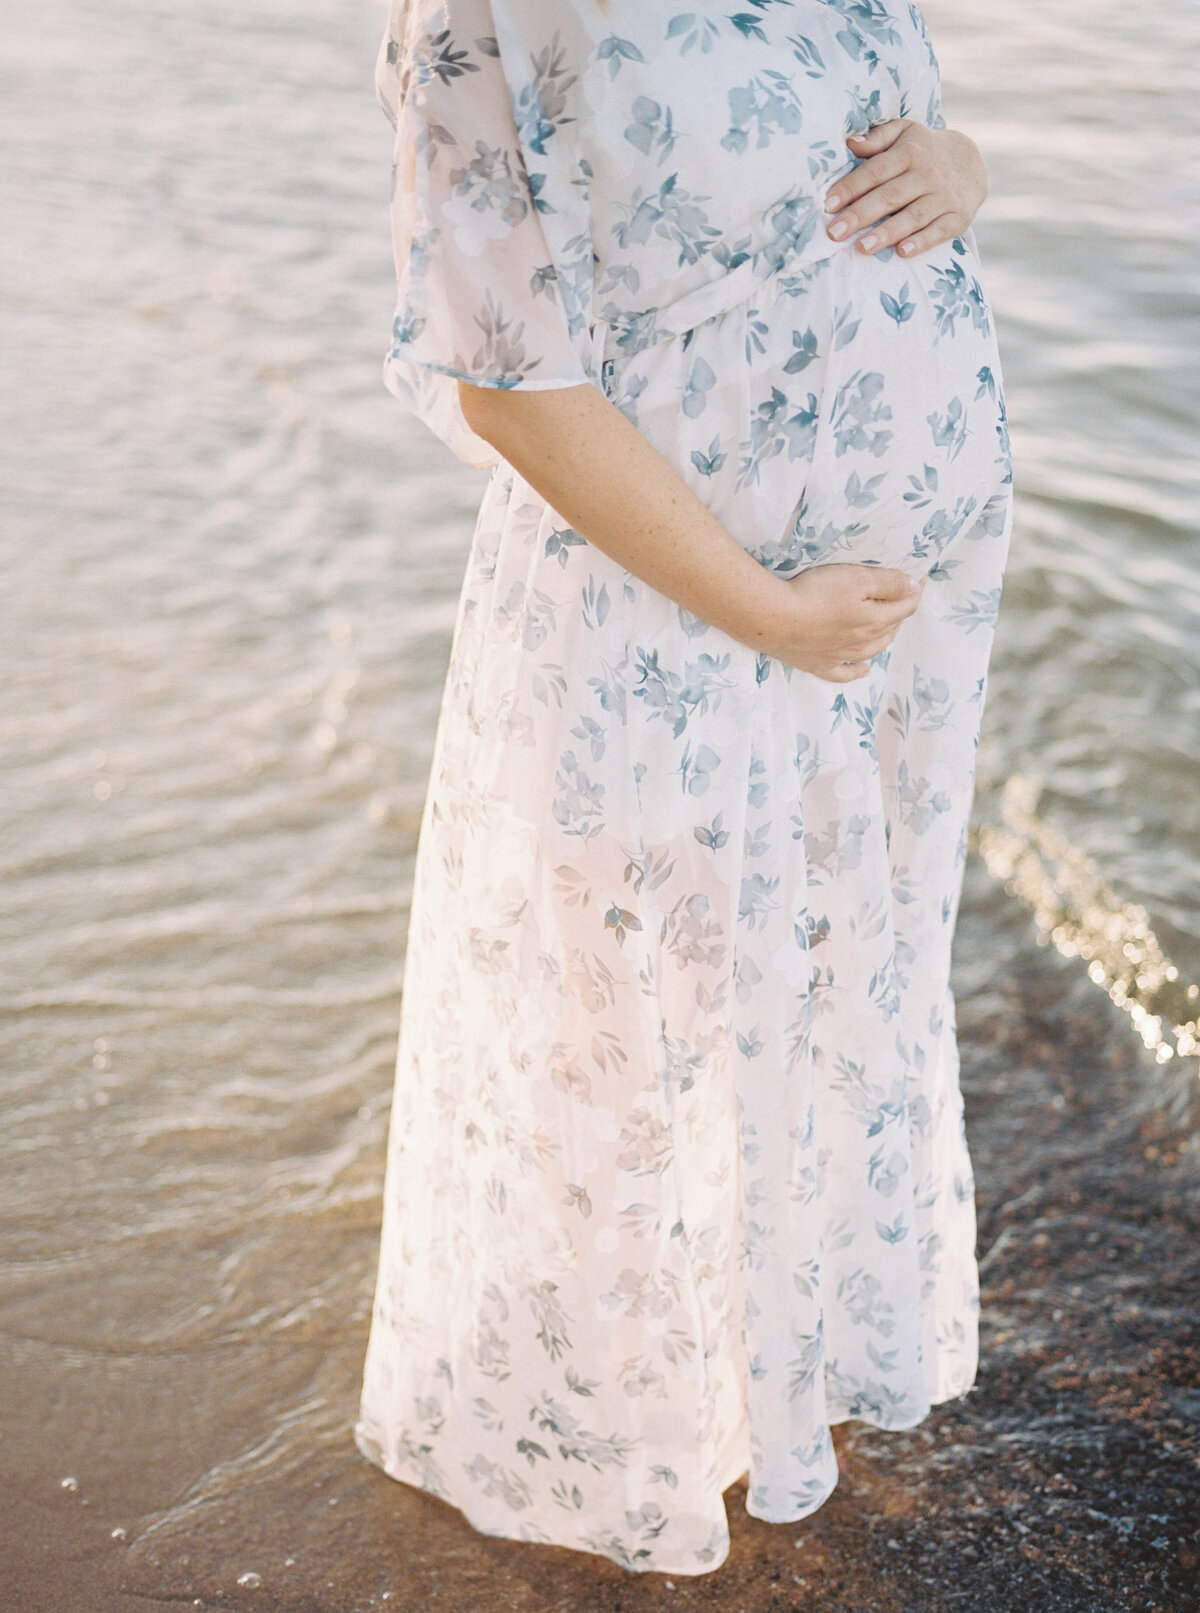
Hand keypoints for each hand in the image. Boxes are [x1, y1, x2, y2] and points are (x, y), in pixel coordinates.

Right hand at [769, 564, 927, 681]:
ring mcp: (840, 656)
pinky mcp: (817, 664)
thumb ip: (889, 583)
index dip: (915, 588)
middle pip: (891, 627)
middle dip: (901, 609)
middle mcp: (863, 642)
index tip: (920, 575)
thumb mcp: (858, 578)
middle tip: (902, 594)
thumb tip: (914, 587)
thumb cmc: (815, 593)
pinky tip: (864, 670)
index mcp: (875, 619)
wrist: (774, 619)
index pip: (906, 604)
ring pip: (873, 650)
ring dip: (885, 637)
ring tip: (890, 626)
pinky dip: (857, 671)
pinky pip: (844, 673)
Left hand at [824, 120, 987, 259]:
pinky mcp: (958, 216)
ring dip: (887, 233)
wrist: (971, 162)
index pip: (875, 171)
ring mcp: (943, 197)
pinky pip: (939, 231)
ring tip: (862, 247)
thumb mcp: (905, 133)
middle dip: (861, 215)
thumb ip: (878, 137)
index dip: (851, 188)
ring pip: (912, 216)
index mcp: (909, 152)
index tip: (828, 205)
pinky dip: (922, 242)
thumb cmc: (924, 149)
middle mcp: (926, 174)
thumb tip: (850, 141)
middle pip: (890, 196)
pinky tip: (903, 252)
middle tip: (835, 233)